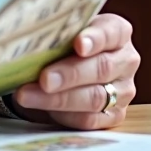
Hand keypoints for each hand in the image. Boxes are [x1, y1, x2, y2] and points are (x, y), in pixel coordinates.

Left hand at [10, 13, 139, 129]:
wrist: (61, 69)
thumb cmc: (61, 43)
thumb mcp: (59, 32)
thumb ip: (54, 32)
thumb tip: (26, 36)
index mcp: (117, 32)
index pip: (112, 32)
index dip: (96, 38)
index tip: (78, 44)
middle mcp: (125, 60)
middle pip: (102, 68)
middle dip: (70, 74)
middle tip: (44, 78)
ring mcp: (123, 90)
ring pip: (94, 97)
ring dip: (58, 98)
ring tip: (27, 95)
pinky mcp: (114, 115)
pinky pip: (88, 119)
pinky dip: (62, 114)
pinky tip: (40, 108)